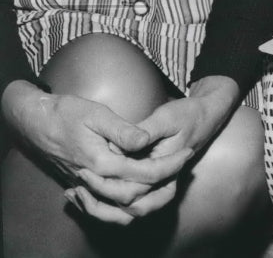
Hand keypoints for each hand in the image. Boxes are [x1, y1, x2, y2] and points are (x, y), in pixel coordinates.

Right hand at [1, 80, 190, 223]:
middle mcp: (93, 179)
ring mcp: (85, 186)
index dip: (169, 165)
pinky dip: (117, 210)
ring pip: (116, 210)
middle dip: (161, 186)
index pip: (143, 173)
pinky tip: (133, 199)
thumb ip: (122, 130)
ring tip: (165, 188)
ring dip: (143, 204)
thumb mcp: (97, 113)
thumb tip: (145, 140)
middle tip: (181, 169)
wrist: (35, 123)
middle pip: (133, 196)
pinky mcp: (79, 186)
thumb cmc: (66, 114)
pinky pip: (100, 209)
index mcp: (101, 162)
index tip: (186, 153)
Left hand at [67, 76, 239, 222]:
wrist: (205, 116)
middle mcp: (164, 182)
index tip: (88, 165)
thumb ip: (145, 131)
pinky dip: (108, 203)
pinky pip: (130, 204)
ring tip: (79, 192)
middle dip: (101, 195)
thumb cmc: (187, 114)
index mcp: (168, 167)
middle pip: (130, 204)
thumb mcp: (167, 116)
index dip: (108, 178)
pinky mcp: (152, 183)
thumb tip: (124, 144)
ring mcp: (159, 185)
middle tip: (81, 176)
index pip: (135, 185)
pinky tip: (89, 191)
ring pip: (129, 211)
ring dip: (103, 207)